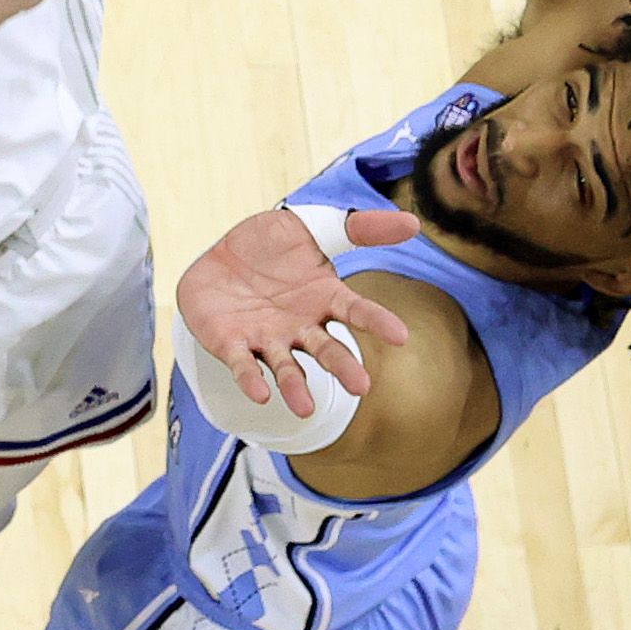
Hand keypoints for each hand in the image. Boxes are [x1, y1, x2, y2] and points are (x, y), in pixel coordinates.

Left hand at [176, 205, 422, 418]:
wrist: (217, 258)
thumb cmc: (271, 245)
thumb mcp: (311, 226)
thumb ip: (359, 228)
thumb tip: (413, 222)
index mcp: (325, 298)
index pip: (357, 311)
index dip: (378, 322)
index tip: (401, 336)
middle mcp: (301, 326)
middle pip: (327, 349)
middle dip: (343, 367)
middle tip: (361, 387)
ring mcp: (268, 339)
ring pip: (287, 367)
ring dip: (296, 386)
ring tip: (305, 407)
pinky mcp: (233, 345)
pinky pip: (243, 365)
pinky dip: (251, 379)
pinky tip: (260, 394)